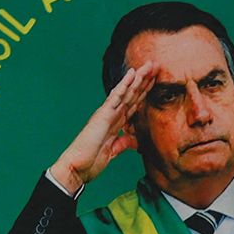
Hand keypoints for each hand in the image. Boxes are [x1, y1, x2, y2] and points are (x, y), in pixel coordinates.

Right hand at [49, 63, 155, 195]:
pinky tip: (132, 73)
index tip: (155, 81)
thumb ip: (123, 142)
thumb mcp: (113, 151)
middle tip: (156, 65)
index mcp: (115, 123)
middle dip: (145, 80)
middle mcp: (112, 115)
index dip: (145, 92)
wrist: (76, 168)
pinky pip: (115, 97)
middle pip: (132, 94)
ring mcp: (107, 113)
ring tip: (150, 65)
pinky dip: (124, 85)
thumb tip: (134, 140)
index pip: (134, 104)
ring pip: (127, 92)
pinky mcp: (102, 115)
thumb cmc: (90, 161)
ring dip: (139, 78)